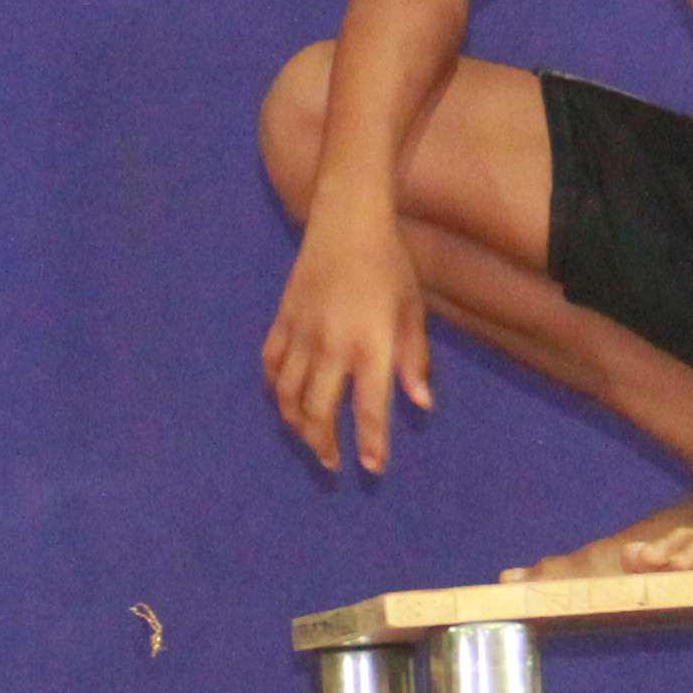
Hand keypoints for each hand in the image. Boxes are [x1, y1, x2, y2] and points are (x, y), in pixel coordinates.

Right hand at [263, 223, 433, 475]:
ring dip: (297, 424)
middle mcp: (332, 344)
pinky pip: (272, 366)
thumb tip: (421, 404)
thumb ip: (414, 360)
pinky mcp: (283, 321)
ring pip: (289, 395)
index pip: (368, 406)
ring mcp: (302, 333)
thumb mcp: (412, 312)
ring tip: (310, 439)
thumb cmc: (389, 267)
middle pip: (319, 410)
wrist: (346, 223)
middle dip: (324, 444)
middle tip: (333, 462)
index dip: (371, 442)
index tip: (371, 468)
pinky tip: (287, 401)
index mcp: (371, 343)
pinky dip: (277, 390)